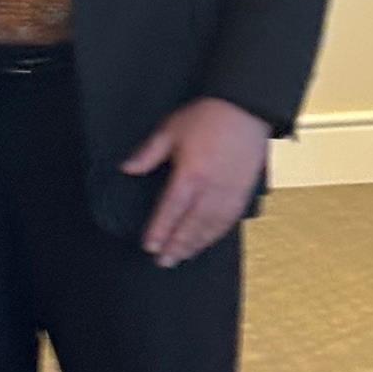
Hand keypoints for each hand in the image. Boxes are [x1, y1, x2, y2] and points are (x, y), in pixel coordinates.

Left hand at [123, 97, 270, 268]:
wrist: (246, 110)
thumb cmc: (207, 117)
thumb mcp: (170, 130)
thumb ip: (148, 153)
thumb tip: (127, 168)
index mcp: (191, 174)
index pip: (171, 210)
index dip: (159, 230)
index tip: (149, 246)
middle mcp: (211, 189)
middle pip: (191, 225)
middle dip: (176, 246)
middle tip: (163, 262)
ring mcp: (230, 193)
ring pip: (211, 228)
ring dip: (195, 245)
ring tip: (181, 257)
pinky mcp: (243, 193)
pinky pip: (228, 221)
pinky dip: (215, 235)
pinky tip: (206, 242)